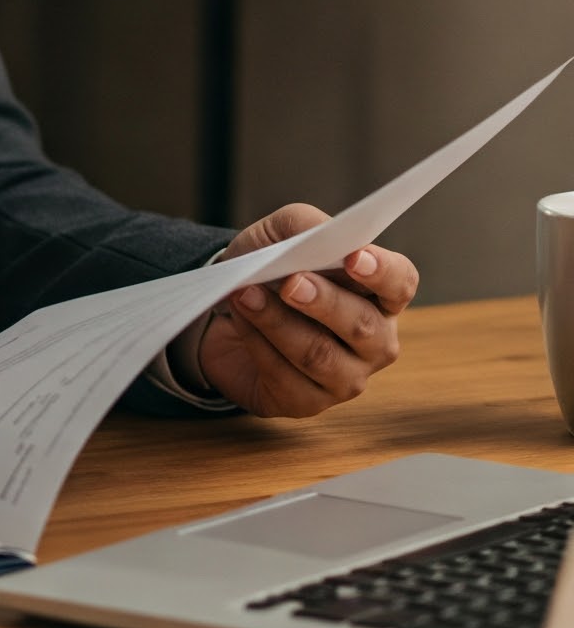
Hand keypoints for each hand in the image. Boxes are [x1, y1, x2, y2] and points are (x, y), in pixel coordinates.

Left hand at [171, 203, 419, 416]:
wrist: (227, 307)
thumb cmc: (271, 268)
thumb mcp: (282, 233)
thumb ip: (306, 226)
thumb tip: (322, 235)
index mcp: (379, 294)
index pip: (400, 283)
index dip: (382, 272)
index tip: (355, 257)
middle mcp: (374, 341)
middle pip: (362, 325)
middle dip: (324, 302)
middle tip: (290, 283)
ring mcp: (346, 377)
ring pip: (320, 355)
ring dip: (277, 322)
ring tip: (244, 295)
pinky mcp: (307, 402)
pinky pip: (285, 377)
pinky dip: (257, 343)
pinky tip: (239, 320)